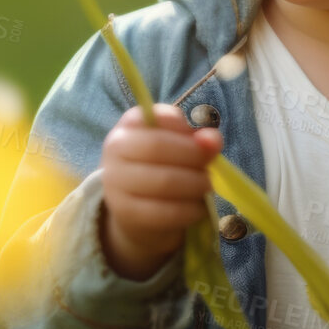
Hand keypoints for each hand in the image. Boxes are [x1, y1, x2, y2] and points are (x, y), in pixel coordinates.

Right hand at [98, 104, 222, 279]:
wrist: (136, 209)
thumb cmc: (161, 167)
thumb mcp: (178, 147)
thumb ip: (198, 139)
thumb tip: (213, 139)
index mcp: (128, 125)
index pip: (155, 116)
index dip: (184, 127)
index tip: (202, 140)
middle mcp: (115, 148)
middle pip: (157, 147)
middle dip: (193, 157)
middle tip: (210, 169)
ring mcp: (115, 181)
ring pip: (163, 181)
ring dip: (195, 185)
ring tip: (206, 187)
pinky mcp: (124, 212)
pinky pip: (164, 211)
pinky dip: (190, 210)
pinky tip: (199, 208)